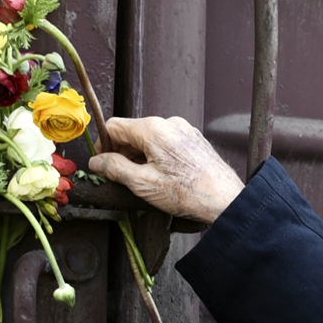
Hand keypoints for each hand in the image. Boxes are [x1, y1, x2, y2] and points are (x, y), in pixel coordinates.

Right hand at [89, 116, 246, 223]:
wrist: (225, 199)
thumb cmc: (187, 192)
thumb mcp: (142, 183)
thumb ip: (115, 168)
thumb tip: (96, 161)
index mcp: (153, 128)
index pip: (114, 126)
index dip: (103, 145)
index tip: (102, 164)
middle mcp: (169, 123)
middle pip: (132, 131)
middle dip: (122, 152)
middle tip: (122, 177)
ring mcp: (184, 130)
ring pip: (149, 138)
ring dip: (140, 156)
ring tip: (145, 180)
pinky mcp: (193, 140)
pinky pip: (166, 142)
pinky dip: (157, 156)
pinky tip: (162, 176)